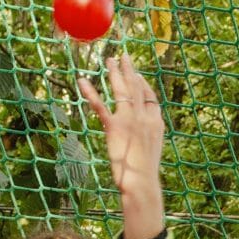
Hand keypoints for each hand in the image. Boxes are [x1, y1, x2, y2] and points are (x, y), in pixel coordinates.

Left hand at [77, 52, 165, 238]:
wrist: (141, 182)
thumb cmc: (144, 173)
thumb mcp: (151, 152)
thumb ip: (146, 138)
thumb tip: (140, 139)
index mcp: (156, 123)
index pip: (150, 97)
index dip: (143, 83)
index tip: (136, 74)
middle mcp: (145, 117)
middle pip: (137, 88)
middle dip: (129, 70)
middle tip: (123, 56)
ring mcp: (130, 120)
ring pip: (122, 90)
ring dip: (114, 73)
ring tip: (109, 60)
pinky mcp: (114, 127)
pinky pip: (100, 105)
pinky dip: (90, 92)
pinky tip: (82, 81)